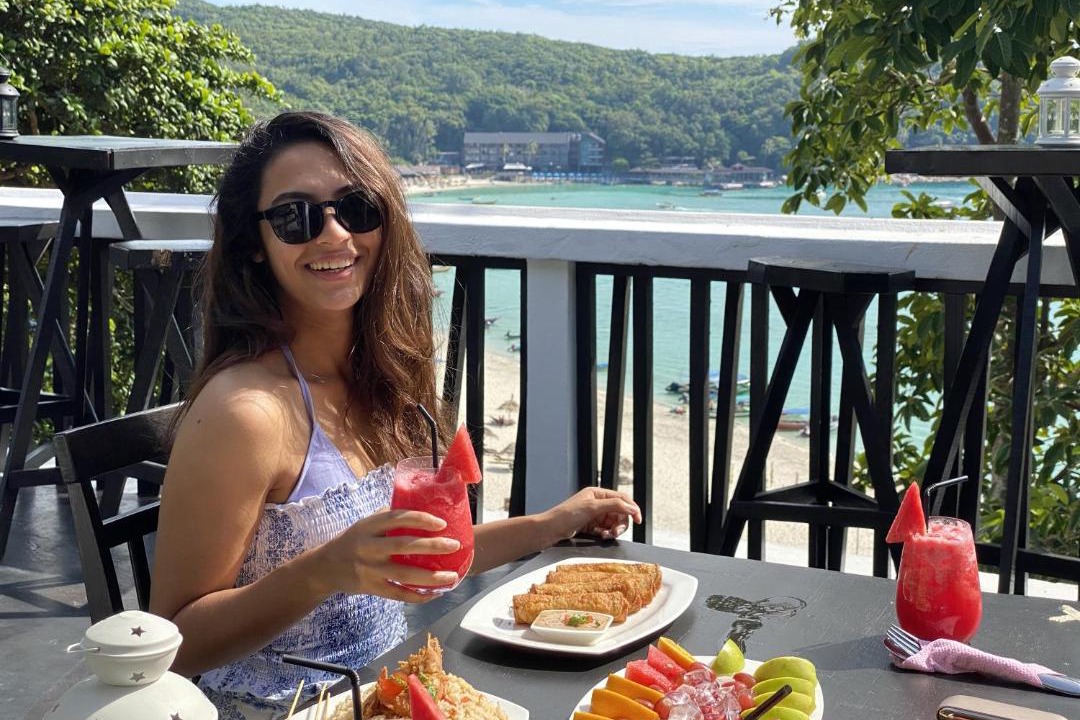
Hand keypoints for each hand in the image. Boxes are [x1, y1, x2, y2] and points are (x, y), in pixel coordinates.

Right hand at [309, 508, 461, 602]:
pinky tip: (436, 593)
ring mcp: (370, 570)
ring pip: (404, 575)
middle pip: (403, 546)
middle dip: (432, 546)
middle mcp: (368, 547)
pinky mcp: (372, 588)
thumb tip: (420, 505)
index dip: (420, 519)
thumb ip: (388, 517)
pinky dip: (418, 596)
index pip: (396, 518)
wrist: (325, 568)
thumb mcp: (365, 524)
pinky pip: (398, 594)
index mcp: (368, 526)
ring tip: (452, 576)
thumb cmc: (352, 540)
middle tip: (454, 545)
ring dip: (431, 577)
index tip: (442, 523)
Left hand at [542, 487, 641, 542]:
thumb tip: (631, 508)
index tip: (638, 520)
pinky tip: (601, 536)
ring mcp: (595, 515)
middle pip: (620, 513)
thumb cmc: (566, 515)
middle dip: (620, 523)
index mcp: (598, 493)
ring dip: (613, 530)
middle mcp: (598, 503)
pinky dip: (606, 534)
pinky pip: (606, 530)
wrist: (551, 529)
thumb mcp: (592, 507)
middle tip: (616, 532)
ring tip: (606, 535)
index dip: (632, 508)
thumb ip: (614, 505)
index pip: (622, 499)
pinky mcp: (592, 526)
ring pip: (614, 523)